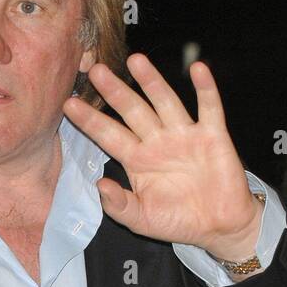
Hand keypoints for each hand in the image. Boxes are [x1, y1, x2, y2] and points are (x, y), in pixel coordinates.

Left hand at [62, 55, 261, 262]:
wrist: (218, 226)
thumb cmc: (178, 222)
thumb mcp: (141, 220)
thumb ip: (119, 206)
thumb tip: (100, 185)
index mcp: (137, 160)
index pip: (108, 135)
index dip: (90, 120)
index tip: (68, 104)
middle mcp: (157, 142)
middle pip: (132, 111)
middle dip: (115, 91)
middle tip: (96, 70)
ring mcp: (184, 135)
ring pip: (165, 102)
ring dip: (152, 81)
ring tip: (136, 60)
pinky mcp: (213, 135)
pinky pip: (209, 107)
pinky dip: (205, 88)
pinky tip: (198, 68)